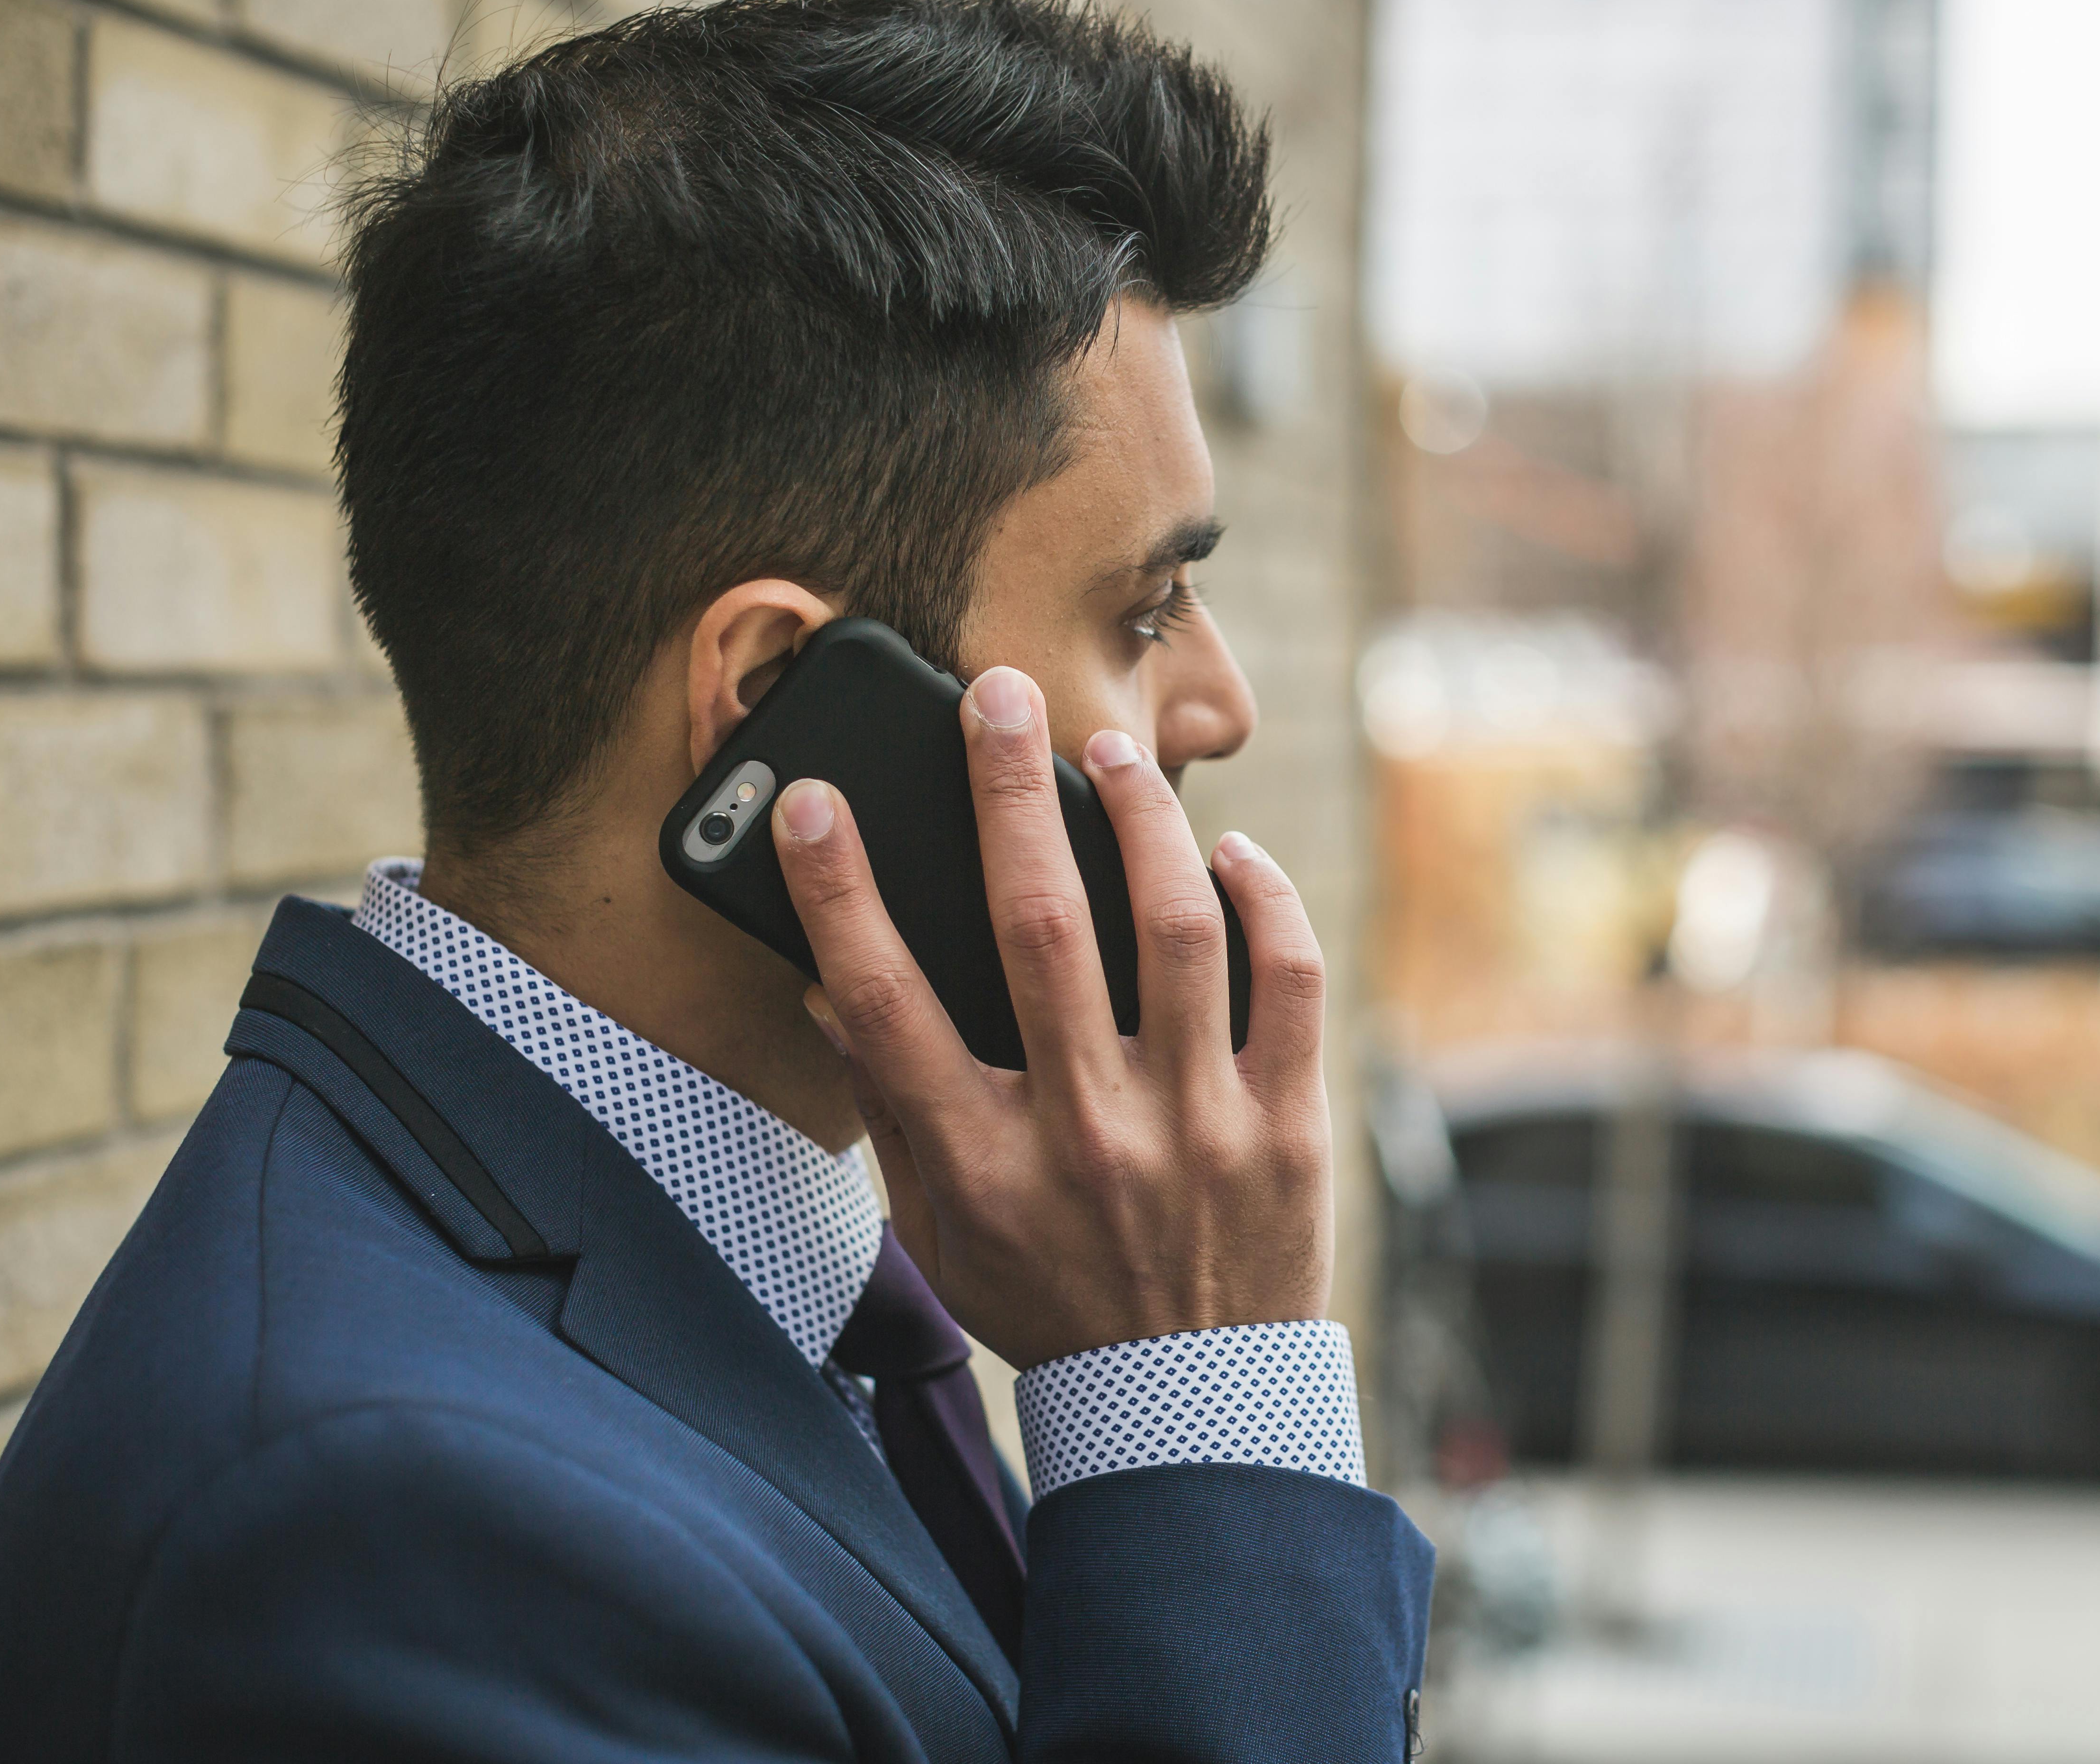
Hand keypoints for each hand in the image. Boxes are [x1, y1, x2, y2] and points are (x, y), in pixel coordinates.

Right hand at [771, 665, 1332, 1368]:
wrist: (1188, 1404)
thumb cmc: (1049, 1302)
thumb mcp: (940, 1234)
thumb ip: (892, 1113)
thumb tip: (831, 989)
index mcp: (984, 1166)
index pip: (887, 1007)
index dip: (839, 894)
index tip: (812, 803)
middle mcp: (1086, 1136)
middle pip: (1037, 927)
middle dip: (1005, 791)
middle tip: (994, 694)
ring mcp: (1197, 1128)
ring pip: (1174, 927)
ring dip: (1140, 818)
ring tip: (1110, 754)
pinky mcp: (1287, 1126)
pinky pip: (1287, 979)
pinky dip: (1261, 897)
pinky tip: (1227, 852)